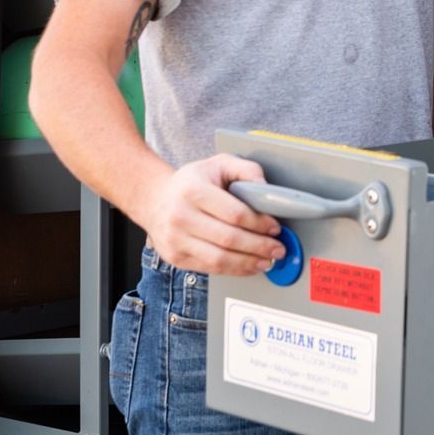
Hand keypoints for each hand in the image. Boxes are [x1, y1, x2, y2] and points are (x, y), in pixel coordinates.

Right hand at [139, 154, 286, 275]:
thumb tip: (267, 190)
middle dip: (260, 246)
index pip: (234, 213)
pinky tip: (248, 265)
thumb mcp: (218, 164)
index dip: (259, 223)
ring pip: (220, 259)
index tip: (274, 227)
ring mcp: (176, 239)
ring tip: (267, 260)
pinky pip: (210, 268)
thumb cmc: (191, 182)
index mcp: (192, 189)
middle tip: (277, 248)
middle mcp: (180, 216)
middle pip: (229, 239)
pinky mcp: (176, 257)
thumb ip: (246, 170)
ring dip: (249, 263)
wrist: (155, 199)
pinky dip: (234, 270)